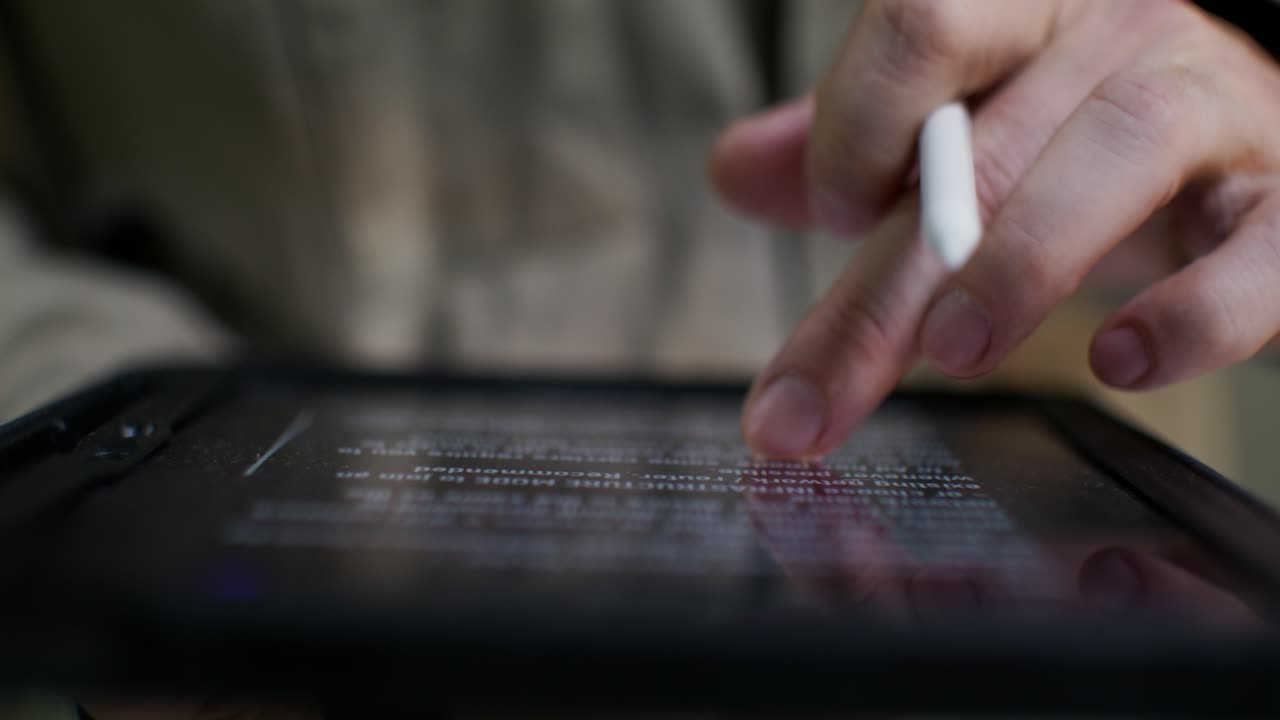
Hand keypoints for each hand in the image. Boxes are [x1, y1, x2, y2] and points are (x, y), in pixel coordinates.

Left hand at [712, 0, 1279, 457]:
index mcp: (1027, 9)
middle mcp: (1123, 37)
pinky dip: (1190, 315)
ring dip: (1018, 264)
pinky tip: (1121, 361)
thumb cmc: (1081, 141)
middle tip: (806, 403)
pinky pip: (1258, 253)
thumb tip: (738, 170)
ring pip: (1115, 156)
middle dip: (880, 292)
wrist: (1249, 154)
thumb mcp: (967, 131)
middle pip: (983, 147)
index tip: (832, 216)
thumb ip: (853, 145)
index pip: (924, 26)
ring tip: (954, 350)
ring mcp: (1218, 108)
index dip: (857, 126)